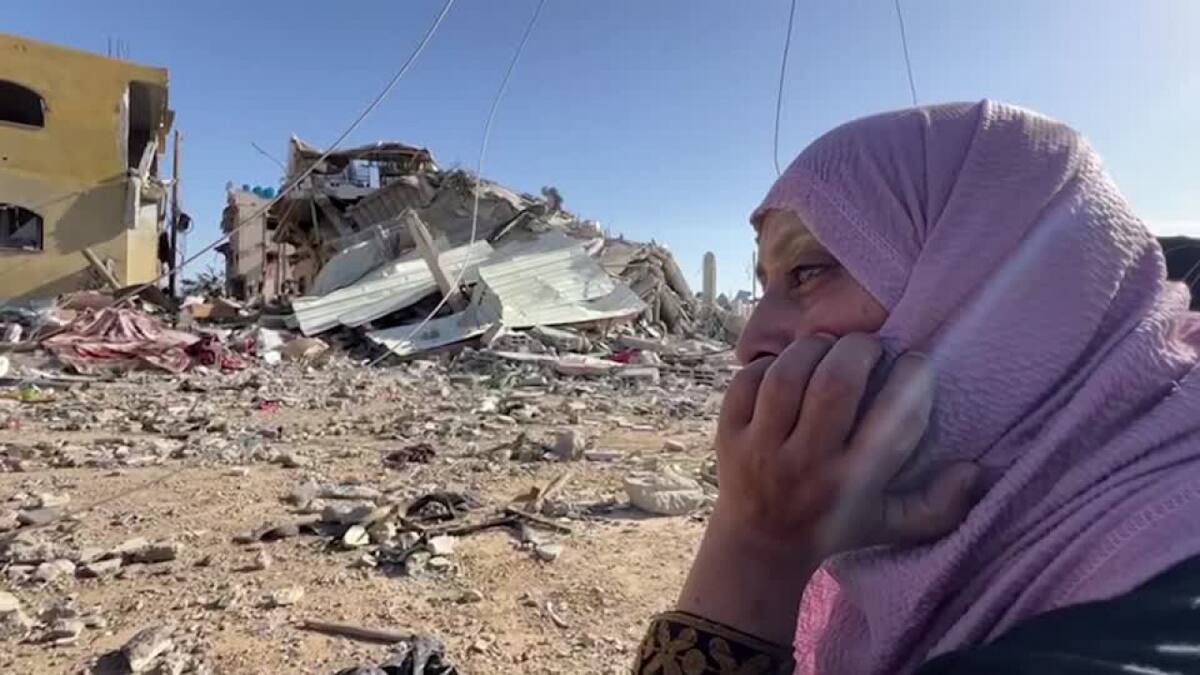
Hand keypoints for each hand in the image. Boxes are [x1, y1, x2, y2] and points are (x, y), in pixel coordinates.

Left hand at [712, 333, 978, 561]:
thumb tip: (977, 469)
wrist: (760, 545)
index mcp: (854, 481)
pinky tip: (788, 367)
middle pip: (836, 384)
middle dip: (859, 350)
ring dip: (813, 348)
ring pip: (788, 376)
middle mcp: (808, 463)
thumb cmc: (838, 524)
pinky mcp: (729, 435)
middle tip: (869, 347)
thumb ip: (940, 504)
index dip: (912, 376)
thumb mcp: (893, 523)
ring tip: (829, 347)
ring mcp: (763, 448)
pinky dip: (768, 363)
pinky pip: (747, 380)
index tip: (914, 362)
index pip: (893, 418)